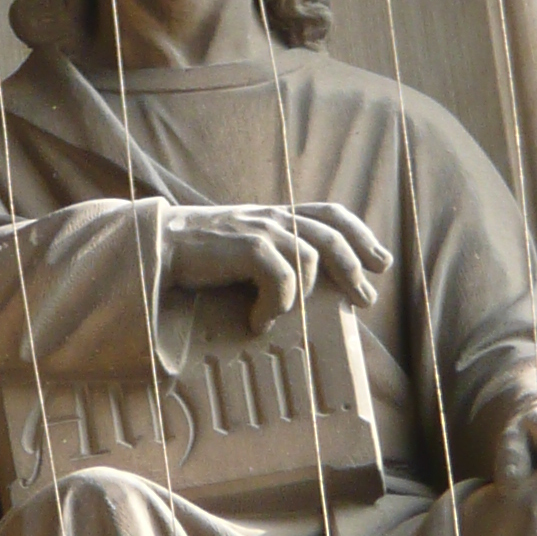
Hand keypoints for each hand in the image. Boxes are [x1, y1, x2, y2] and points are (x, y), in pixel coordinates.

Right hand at [160, 201, 390, 332]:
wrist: (157, 246)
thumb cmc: (199, 256)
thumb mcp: (242, 248)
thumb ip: (272, 256)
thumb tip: (304, 288)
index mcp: (275, 216)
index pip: (329, 214)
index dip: (360, 235)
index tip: (379, 262)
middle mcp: (273, 217)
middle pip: (330, 235)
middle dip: (354, 267)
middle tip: (366, 299)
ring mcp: (260, 230)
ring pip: (310, 259)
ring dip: (302, 297)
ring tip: (282, 318)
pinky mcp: (245, 246)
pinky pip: (281, 277)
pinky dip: (275, 305)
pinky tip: (258, 321)